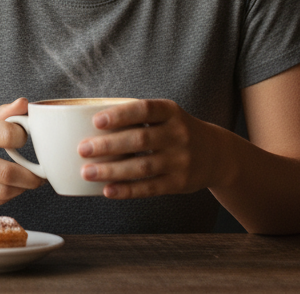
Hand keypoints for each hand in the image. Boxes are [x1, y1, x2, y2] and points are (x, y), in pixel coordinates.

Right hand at [0, 98, 42, 209]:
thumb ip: (2, 114)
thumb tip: (25, 103)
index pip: (7, 134)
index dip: (23, 138)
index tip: (26, 140)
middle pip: (7, 172)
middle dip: (30, 176)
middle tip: (39, 175)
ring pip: (2, 192)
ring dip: (22, 189)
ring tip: (28, 182)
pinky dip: (8, 196)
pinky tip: (10, 188)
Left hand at [77, 99, 223, 199]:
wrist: (217, 154)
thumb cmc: (176, 130)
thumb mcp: (166, 115)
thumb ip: (137, 117)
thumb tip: (91, 124)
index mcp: (171, 111)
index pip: (144, 109)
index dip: (120, 114)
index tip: (96, 121)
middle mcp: (178, 134)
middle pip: (139, 140)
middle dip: (108, 145)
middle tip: (82, 149)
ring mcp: (181, 160)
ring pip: (142, 167)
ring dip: (112, 171)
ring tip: (87, 172)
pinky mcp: (180, 183)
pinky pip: (150, 188)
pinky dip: (127, 190)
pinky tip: (107, 190)